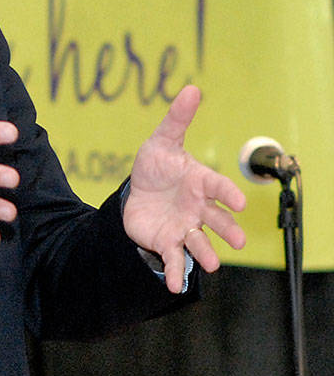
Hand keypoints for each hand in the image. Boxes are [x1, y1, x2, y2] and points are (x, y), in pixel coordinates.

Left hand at [123, 85, 246, 292]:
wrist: (137, 192)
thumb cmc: (156, 166)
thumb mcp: (161, 141)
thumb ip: (177, 119)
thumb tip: (193, 88)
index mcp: (200, 182)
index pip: (218, 187)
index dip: (228, 194)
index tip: (239, 202)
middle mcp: (198, 207)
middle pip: (216, 220)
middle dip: (227, 229)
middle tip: (238, 240)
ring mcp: (185, 226)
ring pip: (199, 241)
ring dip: (206, 254)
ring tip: (211, 265)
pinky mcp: (168, 241)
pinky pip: (174, 258)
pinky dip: (175, 272)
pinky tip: (173, 286)